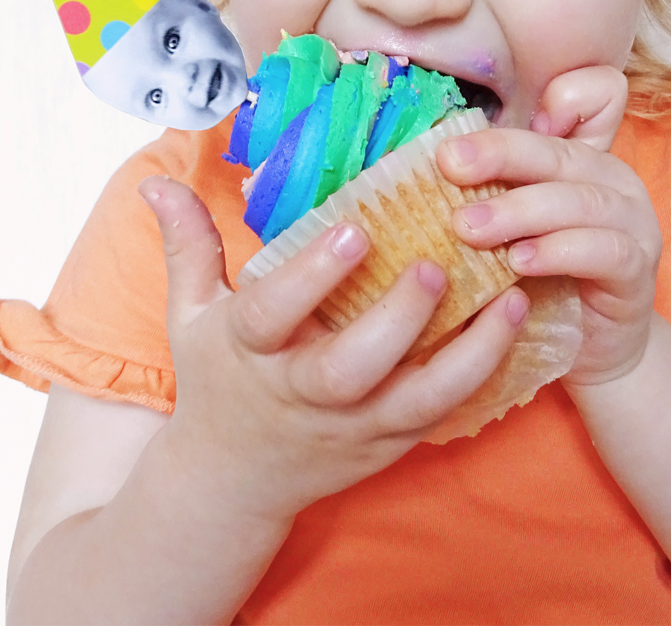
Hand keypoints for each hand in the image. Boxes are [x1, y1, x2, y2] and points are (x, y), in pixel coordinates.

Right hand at [138, 177, 528, 523]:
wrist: (231, 486)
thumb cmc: (217, 381)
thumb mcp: (192, 315)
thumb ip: (188, 246)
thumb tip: (155, 184)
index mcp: (251, 354)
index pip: (273, 314)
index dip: (312, 274)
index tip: (355, 227)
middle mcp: (304, 395)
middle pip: (350, 369)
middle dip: (396, 320)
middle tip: (434, 265)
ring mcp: (353, 427)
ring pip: (417, 402)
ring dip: (471, 354)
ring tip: (511, 297)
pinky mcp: (390, 444)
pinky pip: (443, 415)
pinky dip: (483, 375)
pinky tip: (516, 326)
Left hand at [437, 66, 661, 390]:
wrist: (594, 350)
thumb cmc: (544, 279)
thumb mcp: (514, 226)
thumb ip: (490, 188)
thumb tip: (426, 163)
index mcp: (584, 157)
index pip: (595, 97)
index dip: (564, 97)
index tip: (504, 117)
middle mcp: (614, 180)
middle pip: (559, 152)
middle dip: (500, 155)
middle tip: (448, 165)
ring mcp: (635, 222)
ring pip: (579, 201)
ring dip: (519, 211)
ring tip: (468, 228)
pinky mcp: (639, 270)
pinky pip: (604, 251)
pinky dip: (558, 252)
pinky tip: (519, 262)